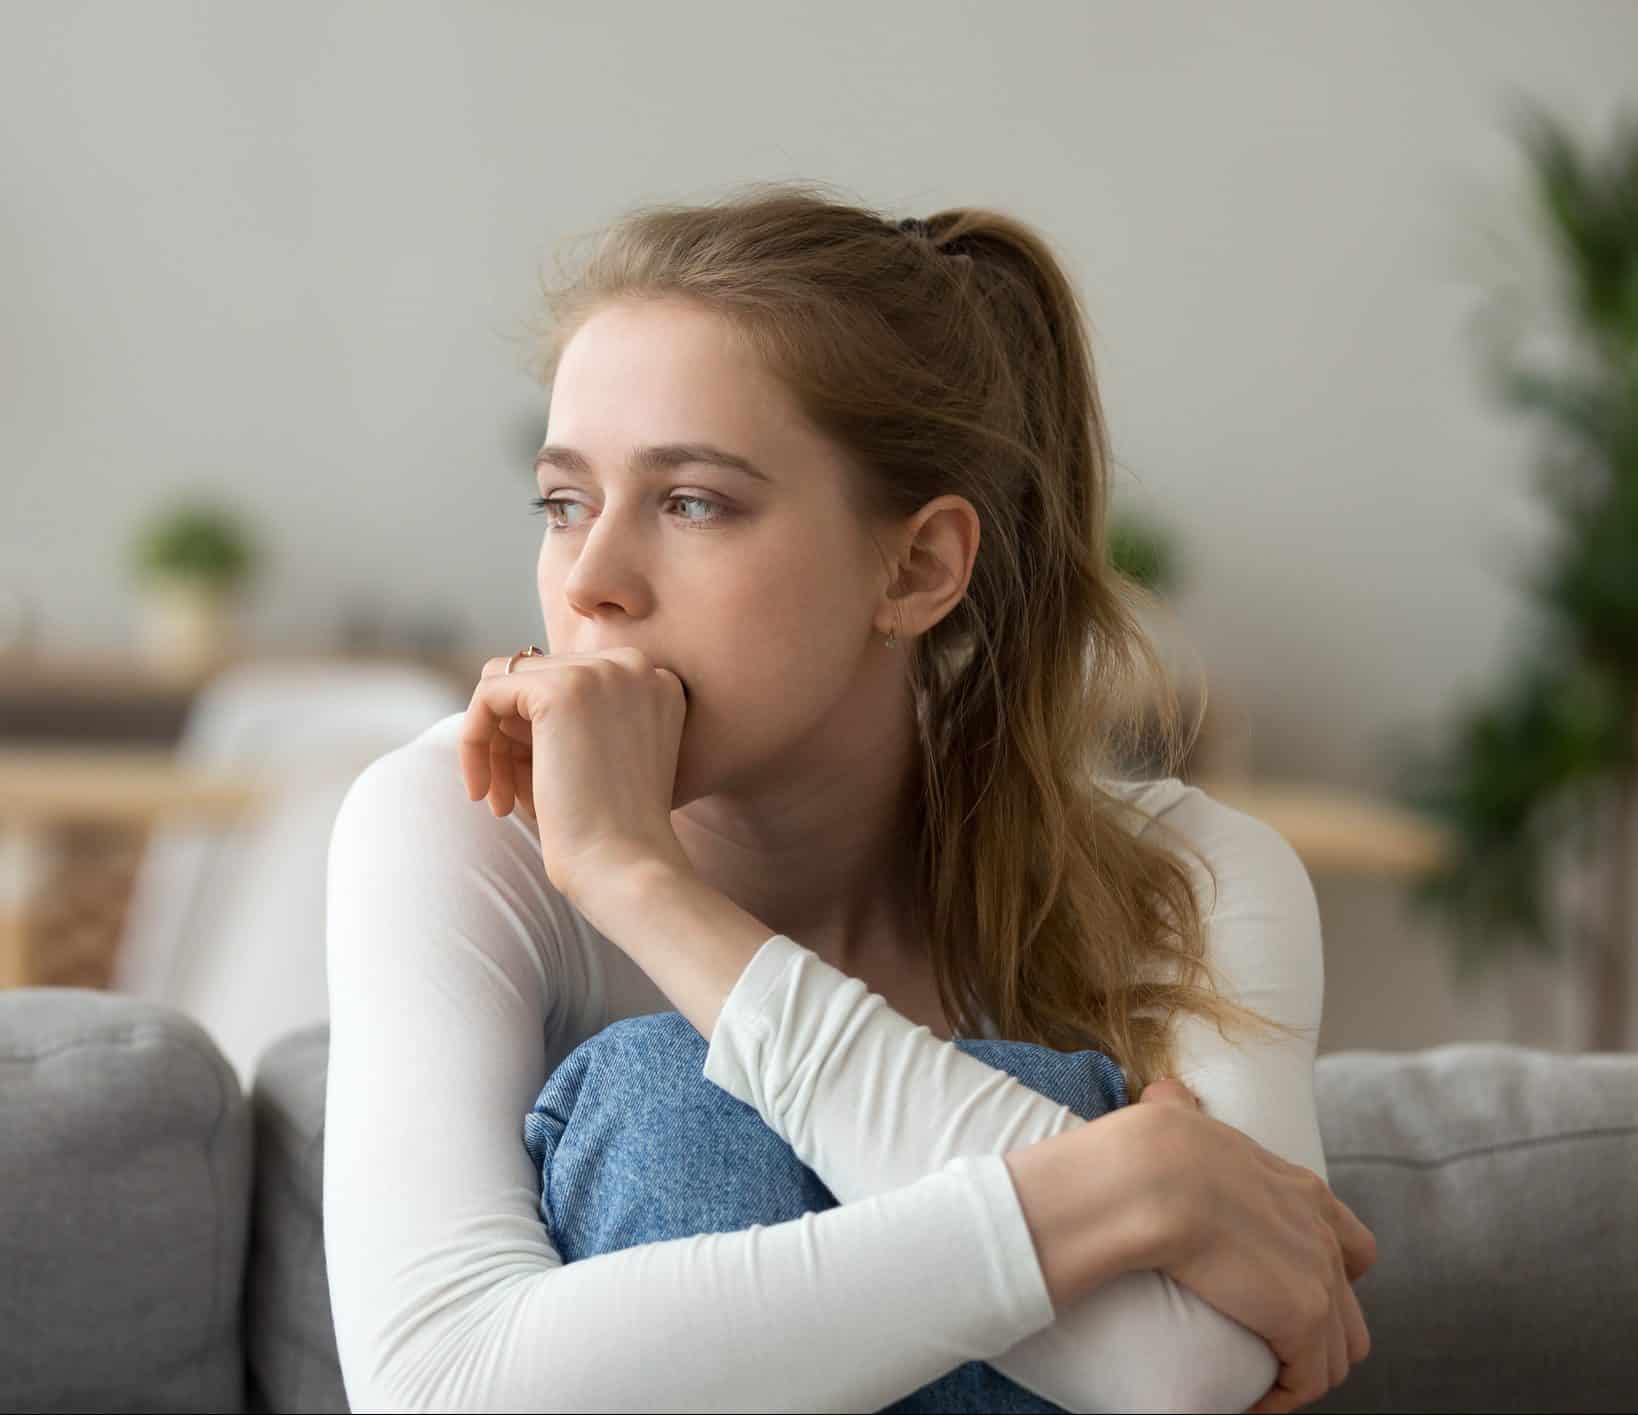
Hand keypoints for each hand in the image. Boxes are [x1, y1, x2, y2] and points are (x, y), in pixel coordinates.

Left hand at [457, 646, 691, 904]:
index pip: (569, 679)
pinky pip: (488, 693)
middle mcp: (636, 664)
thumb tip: (502, 690)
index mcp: (656, 680)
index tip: (533, 785)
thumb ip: (578, 718)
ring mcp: (601, 672)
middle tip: (510, 799)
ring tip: (502, 803)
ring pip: (508, 684)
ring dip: (495, 745)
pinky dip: (474, 741)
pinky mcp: (561, 689)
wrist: (627, 867)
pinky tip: (484, 791)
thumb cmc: (616, 833)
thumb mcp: (610, 759)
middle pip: (537, 679)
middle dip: (514, 740)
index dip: (540, 733)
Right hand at [1132, 1079, 1376, 1413]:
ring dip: (1299, 1376)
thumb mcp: (1183, 1117)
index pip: (1349, 1245)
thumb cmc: (1154, 1146)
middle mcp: (1323, 1233)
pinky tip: (1249, 1402)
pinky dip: (1281, 1399)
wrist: (1155, 1176)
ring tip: (1257, 1387)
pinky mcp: (1303, 1317)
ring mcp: (1319, 1276)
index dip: (1327, 1277)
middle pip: (1351, 1311)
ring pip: (1337, 1355)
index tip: (1281, 1294)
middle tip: (1266, 1352)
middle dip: (1317, 1339)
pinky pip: (1308, 1381)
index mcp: (1301, 1189)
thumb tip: (1164, 1093)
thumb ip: (1181, 1109)